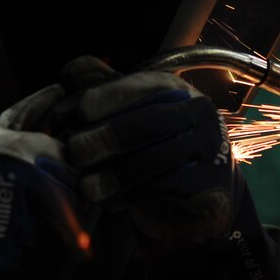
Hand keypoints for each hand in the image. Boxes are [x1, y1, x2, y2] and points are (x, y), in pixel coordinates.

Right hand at [0, 94, 81, 279]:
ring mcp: (15, 219)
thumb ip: (15, 137)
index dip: (68, 176)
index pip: (70, 165)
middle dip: (54, 209)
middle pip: (65, 203)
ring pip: (35, 232)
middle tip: (29, 210)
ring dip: (18, 230)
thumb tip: (48, 123)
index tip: (62, 184)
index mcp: (23, 149)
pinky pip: (10, 257)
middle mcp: (28, 183)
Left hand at [62, 58, 235, 244]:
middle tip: (74, 151)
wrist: (199, 193)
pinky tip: (111, 203)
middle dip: (109, 135)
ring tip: (85, 188)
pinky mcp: (210, 184)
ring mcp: (207, 147)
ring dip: (116, 174)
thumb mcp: (128, 115)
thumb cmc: (151, 148)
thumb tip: (69, 76)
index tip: (80, 112)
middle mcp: (195, 112)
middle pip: (152, 120)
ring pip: (159, 158)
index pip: (143, 83)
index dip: (109, 94)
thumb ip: (100, 93)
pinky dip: (135, 195)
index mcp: (172, 88)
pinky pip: (169, 188)